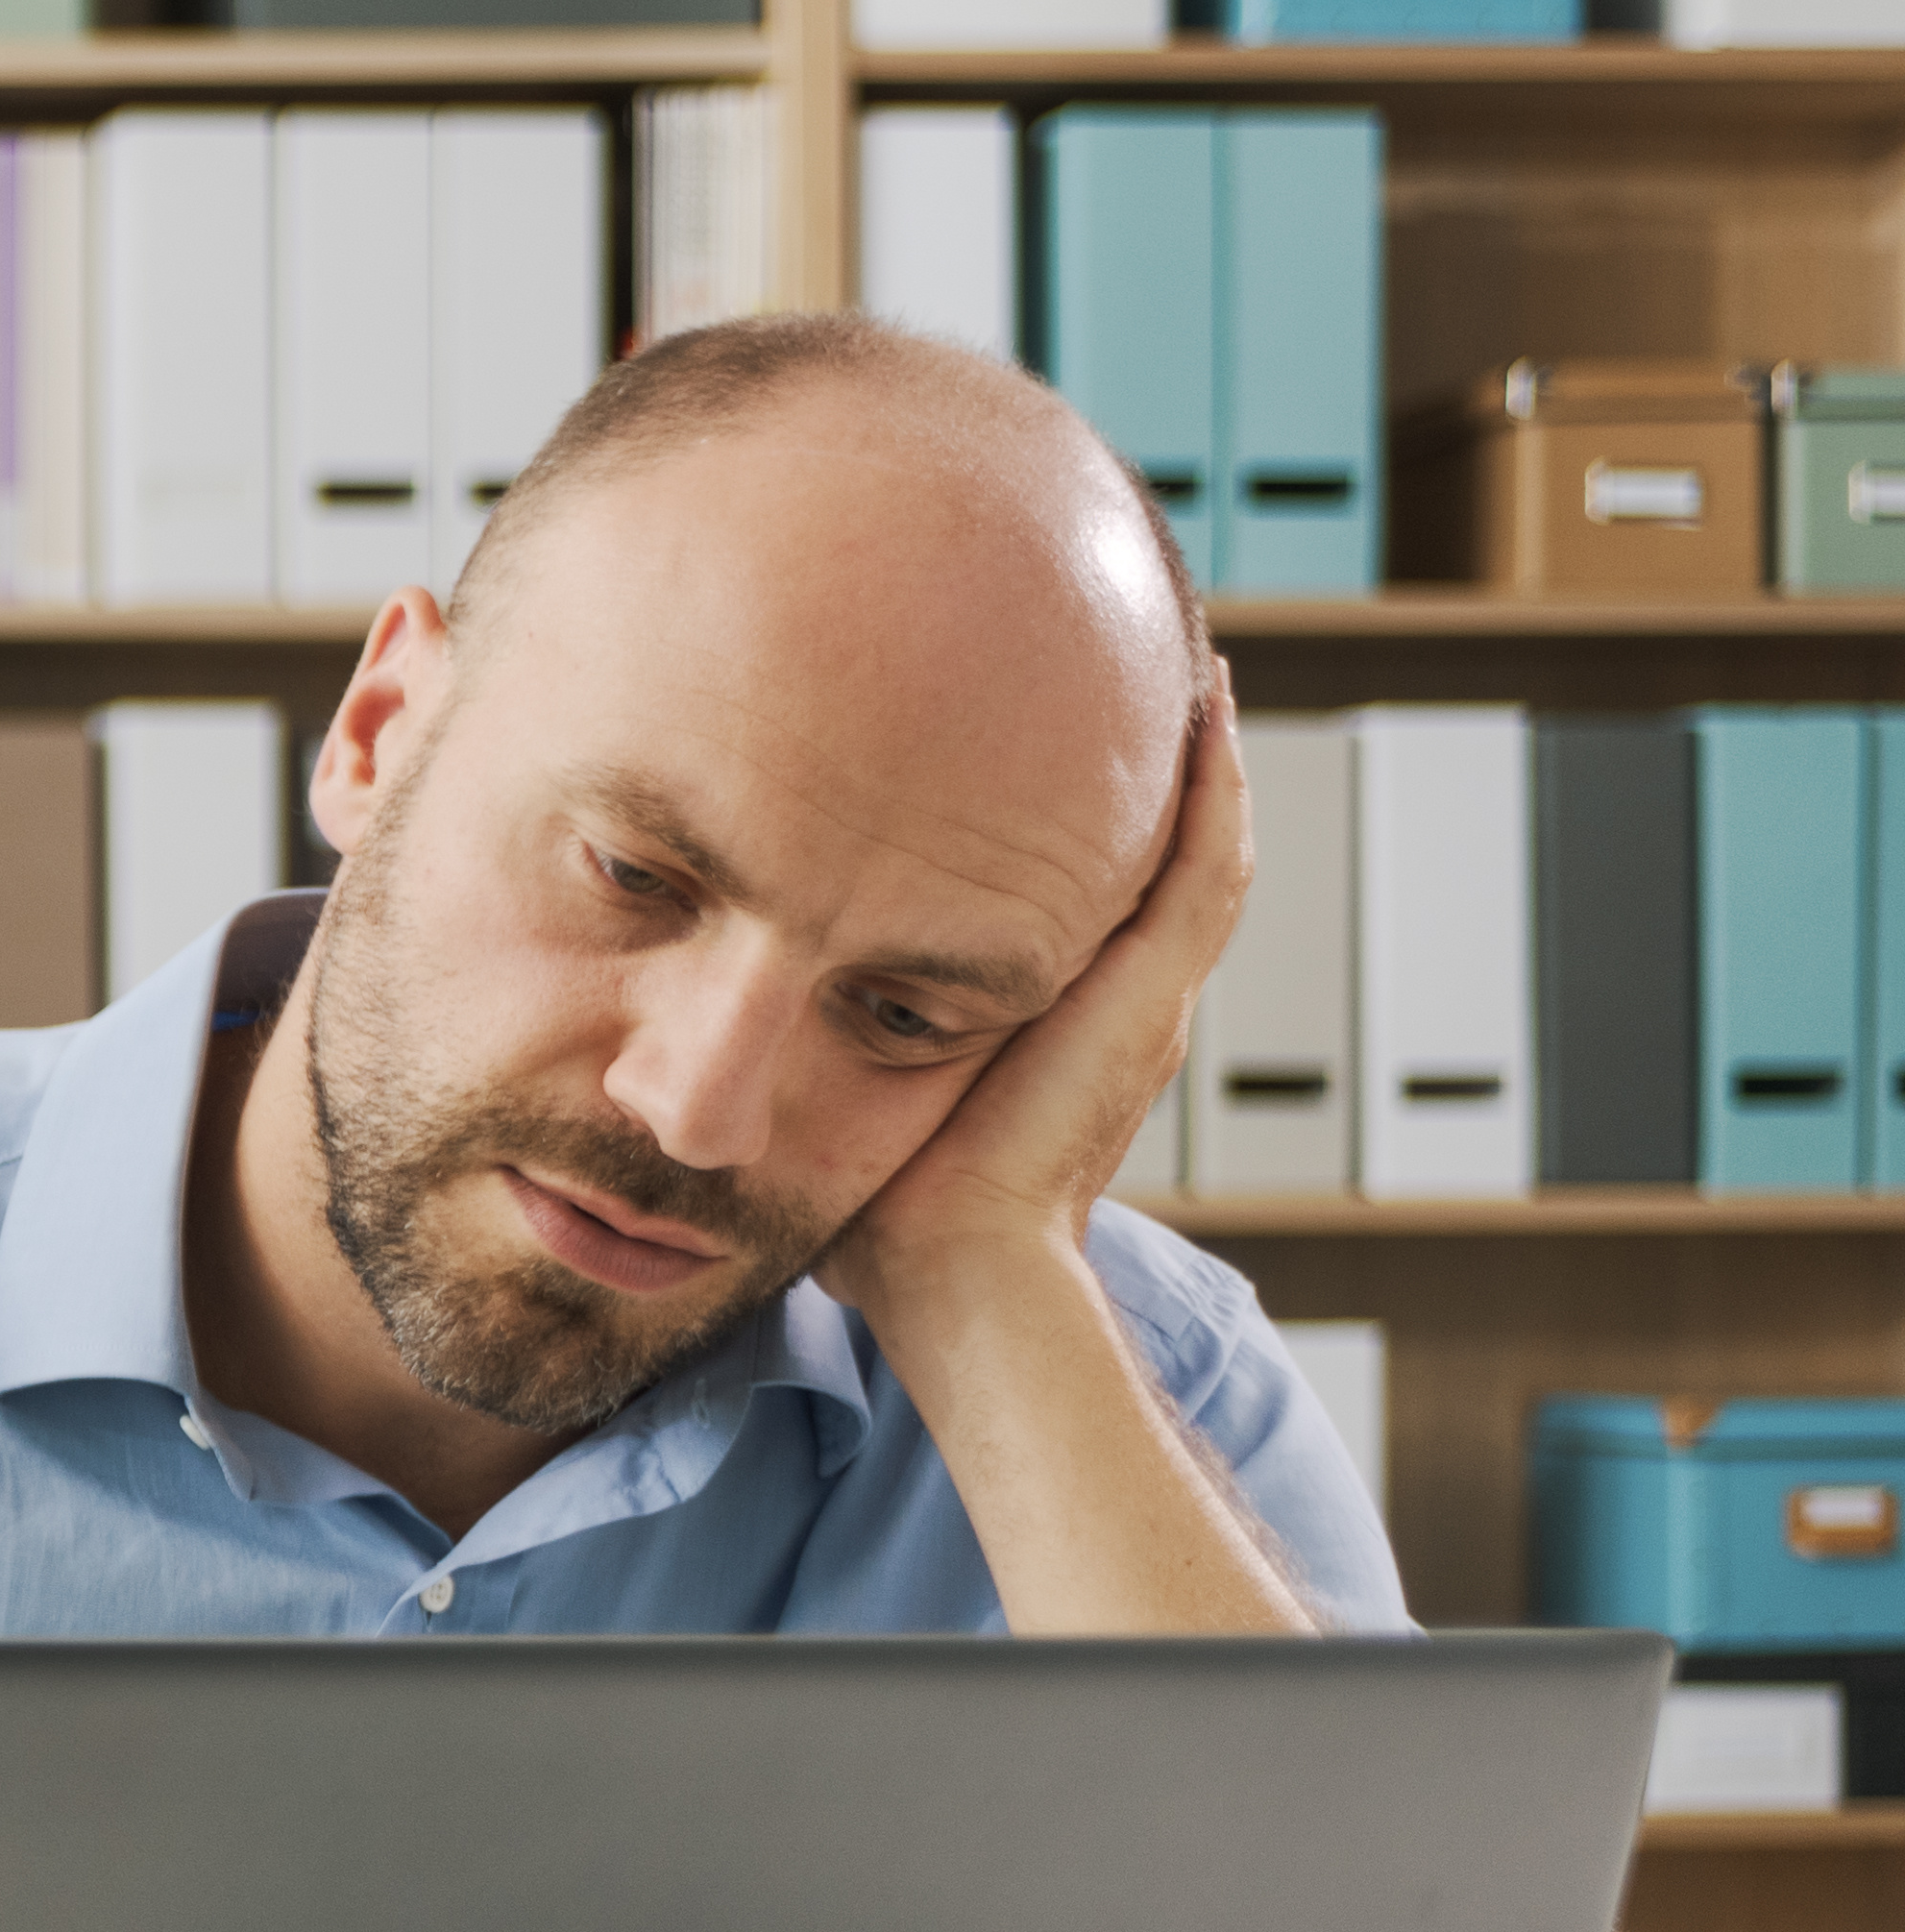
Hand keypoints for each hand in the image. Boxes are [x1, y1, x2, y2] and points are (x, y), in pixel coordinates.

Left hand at [823, 673, 1249, 1332]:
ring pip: (1203, 850)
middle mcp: (1123, 1010)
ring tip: (1190, 665)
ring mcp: (1147, 1001)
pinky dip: (1215, 787)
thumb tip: (716, 1034)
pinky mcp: (1151, 996)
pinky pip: (1208, 867)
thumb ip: (821, 1055)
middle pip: (1160, 861)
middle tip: (1140, 675)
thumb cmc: (893, 1225)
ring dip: (1198, 759)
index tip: (1049, 748)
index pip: (1091, 905)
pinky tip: (1208, 711)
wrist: (952, 1267)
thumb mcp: (860, 1104)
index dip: (1084, 829)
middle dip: (1151, 770)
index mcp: (1063, 1031)